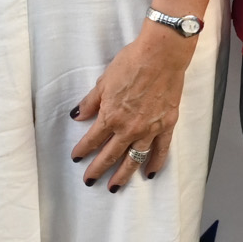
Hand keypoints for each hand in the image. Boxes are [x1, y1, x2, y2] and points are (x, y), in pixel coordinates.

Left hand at [70, 22, 194, 190]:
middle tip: (89, 180)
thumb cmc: (132, 62)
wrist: (161, 55)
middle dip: (97, 170)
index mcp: (110, 116)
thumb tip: (77, 115)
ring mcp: (149, 129)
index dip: (82, 150)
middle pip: (110, 155)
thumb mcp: (104, 81)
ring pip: (133, 159)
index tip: (76, 157)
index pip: (92, 140)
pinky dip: (155, 163)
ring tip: (114, 187)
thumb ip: (91, 102)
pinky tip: (149, 173)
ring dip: (122, 175)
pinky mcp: (166, 125)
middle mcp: (128, 128)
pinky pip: (160, 150)